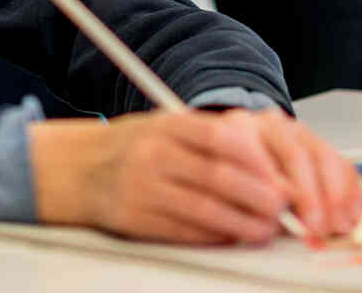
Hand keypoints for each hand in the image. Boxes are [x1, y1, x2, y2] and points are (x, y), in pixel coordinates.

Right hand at [31, 108, 350, 243]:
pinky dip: (215, 237)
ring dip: (242, 223)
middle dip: (259, 197)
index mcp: (166, 124)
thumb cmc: (135, 147)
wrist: (79, 169)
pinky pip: (184, 232)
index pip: (221, 138)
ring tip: (264, 229)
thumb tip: (267, 165)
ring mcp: (141, 188)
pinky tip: (232, 235)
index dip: (258, 161)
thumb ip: (210, 140)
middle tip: (282, 208)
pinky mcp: (135, 219)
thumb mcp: (167, 127)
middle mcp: (153, 153)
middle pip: (218, 177)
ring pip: (204, 210)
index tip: (280, 177)